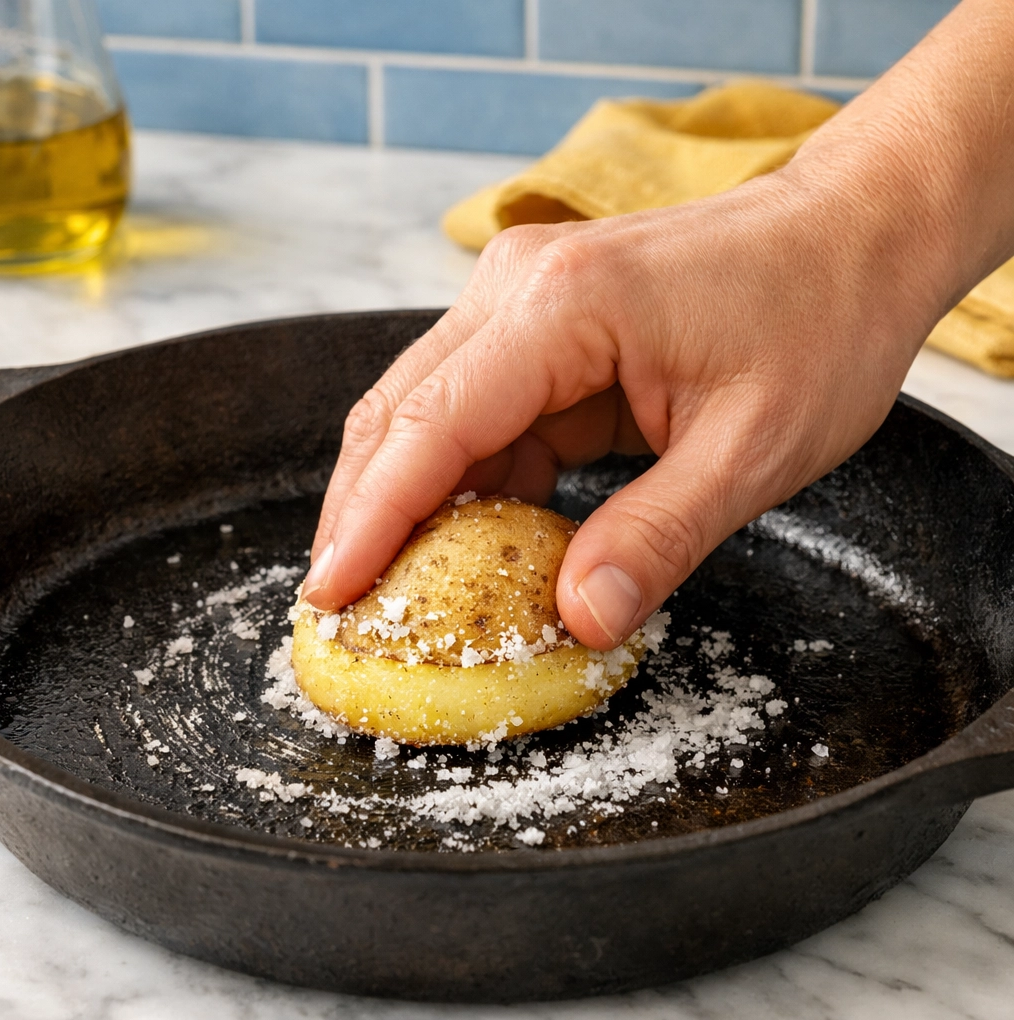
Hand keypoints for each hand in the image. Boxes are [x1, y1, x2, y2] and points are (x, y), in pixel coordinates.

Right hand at [301, 165, 929, 649]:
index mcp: (562, 308)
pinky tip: (472, 538)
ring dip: (410, 500)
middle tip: (345, 604)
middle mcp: (520, 288)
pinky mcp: (544, 325)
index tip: (328, 591)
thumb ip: (657, 537)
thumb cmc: (818, 323)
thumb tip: (578, 619)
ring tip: (396, 584)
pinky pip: (480, 411)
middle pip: (401, 413)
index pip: (431, 426)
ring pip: (428, 413)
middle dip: (365, 513)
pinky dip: (466, 479)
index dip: (371, 519)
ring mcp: (525, 298)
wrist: (853, 237)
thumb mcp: (752, 450)